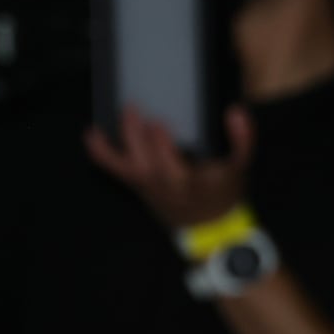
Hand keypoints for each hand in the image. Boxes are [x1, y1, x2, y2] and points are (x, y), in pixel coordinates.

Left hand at [84, 105, 255, 230]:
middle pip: (143, 163)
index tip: (159, 122)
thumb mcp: (239, 168)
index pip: (170, 166)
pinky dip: (100, 153)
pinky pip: (114, 170)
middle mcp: (163, 186)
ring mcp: (146, 186)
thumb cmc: (222, 192)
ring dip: (110, 145)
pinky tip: (91, 133)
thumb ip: (242, 141)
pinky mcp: (137, 185)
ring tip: (101, 122)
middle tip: (131, 107)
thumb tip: (235, 112)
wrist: (208, 226)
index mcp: (188, 183)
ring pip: (124, 167)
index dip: (161, 145)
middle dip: (135, 137)